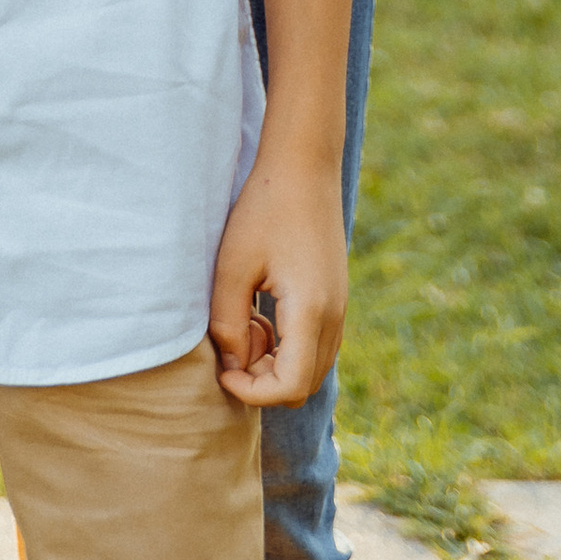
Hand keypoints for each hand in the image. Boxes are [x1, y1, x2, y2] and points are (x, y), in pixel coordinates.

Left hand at [209, 146, 346, 409]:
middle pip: (301, 386)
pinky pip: (312, 346)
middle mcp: (333, 318)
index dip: (252, 392)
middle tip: (231, 344)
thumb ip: (227, 322)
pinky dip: (285, 347)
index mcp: (311, 311)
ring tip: (244, 322)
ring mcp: (338, 310)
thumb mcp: (233, 265)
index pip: (289, 386)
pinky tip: (260, 312)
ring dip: (273, 363)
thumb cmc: (264, 209)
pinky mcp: (334, 301)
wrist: (304, 166)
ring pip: (308, 368)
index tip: (222, 371)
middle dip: (261, 381)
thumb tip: (231, 365)